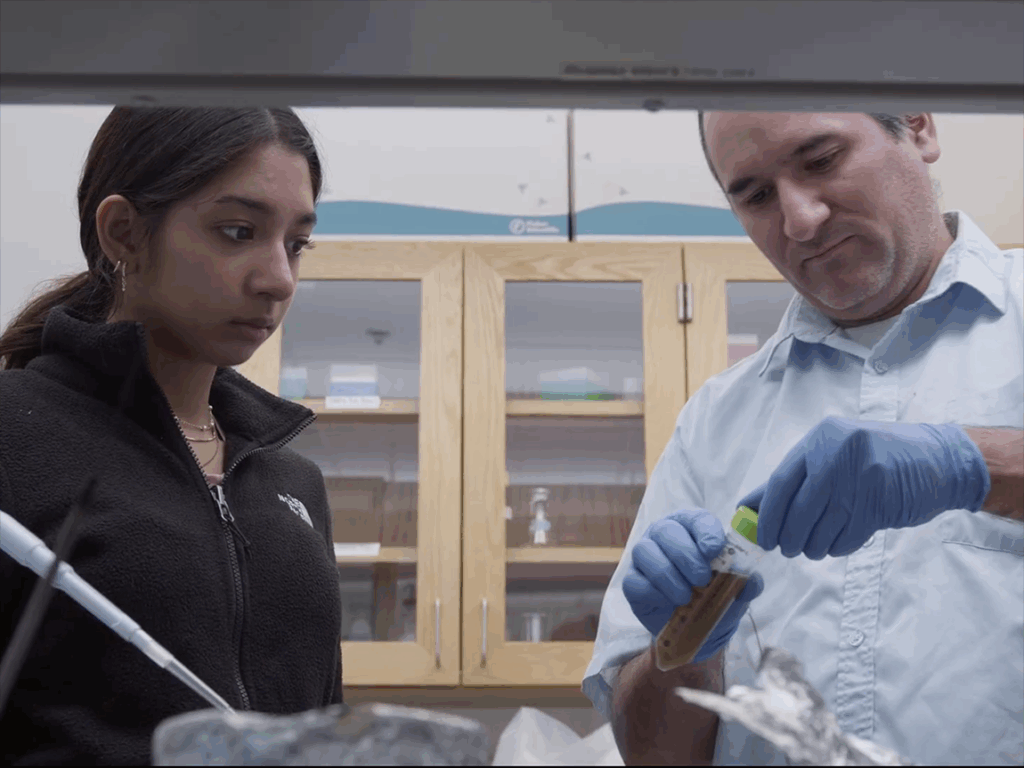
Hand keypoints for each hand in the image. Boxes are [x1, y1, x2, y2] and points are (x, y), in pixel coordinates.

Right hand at [623, 508, 763, 663]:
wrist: (695, 626)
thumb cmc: (714, 595)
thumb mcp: (735, 589)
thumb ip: (745, 583)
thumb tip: (751, 581)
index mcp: (692, 528)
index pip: (696, 519)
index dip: (705, 532)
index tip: (715, 550)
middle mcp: (664, 534)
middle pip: (666, 531)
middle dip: (686, 556)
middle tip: (703, 579)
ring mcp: (644, 555)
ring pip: (646, 552)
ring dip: (669, 576)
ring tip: (687, 596)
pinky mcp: (632, 580)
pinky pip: (636, 581)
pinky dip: (654, 593)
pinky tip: (670, 603)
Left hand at [740, 416, 990, 558]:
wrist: (940, 460)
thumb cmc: (875, 460)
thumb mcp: (832, 455)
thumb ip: (792, 479)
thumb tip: (747, 507)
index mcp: (820, 438)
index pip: (779, 483)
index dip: (766, 516)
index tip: (762, 537)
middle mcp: (837, 454)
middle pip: (798, 510)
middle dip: (788, 537)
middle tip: (787, 549)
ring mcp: (861, 477)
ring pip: (822, 527)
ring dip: (813, 546)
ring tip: (813, 548)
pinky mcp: (882, 502)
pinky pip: (848, 537)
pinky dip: (837, 547)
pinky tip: (836, 544)